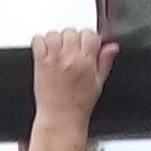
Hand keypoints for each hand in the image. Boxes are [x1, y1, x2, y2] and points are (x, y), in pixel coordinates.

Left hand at [21, 27, 116, 150]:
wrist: (61, 119)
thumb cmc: (78, 105)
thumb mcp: (98, 83)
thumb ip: (105, 62)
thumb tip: (112, 47)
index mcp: (87, 62)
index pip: (90, 34)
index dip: (88, 39)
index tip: (86, 47)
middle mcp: (71, 58)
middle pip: (72, 31)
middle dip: (72, 40)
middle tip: (71, 53)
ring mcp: (54, 59)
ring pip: (55, 33)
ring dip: (56, 40)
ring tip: (58, 53)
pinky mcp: (40, 62)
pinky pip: (38, 40)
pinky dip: (40, 43)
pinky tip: (46, 53)